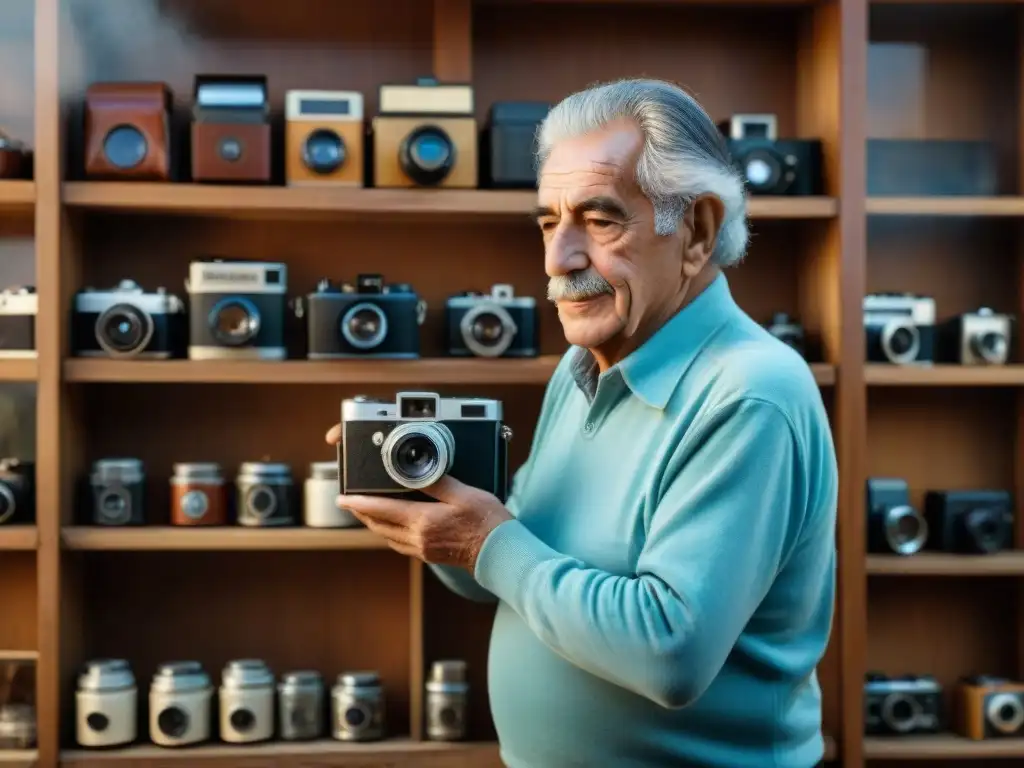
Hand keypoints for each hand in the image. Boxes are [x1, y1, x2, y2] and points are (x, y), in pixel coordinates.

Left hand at [325, 424, 513, 570]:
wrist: (500, 553)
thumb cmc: (487, 522)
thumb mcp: (464, 494)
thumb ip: (438, 482)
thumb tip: (417, 471)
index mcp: (423, 521)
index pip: (383, 510)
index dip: (359, 503)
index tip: (342, 498)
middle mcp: (418, 538)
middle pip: (380, 525)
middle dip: (362, 513)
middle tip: (349, 502)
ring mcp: (423, 549)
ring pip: (388, 537)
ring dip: (374, 524)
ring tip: (367, 512)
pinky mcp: (430, 555)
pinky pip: (400, 544)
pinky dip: (390, 533)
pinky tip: (393, 527)